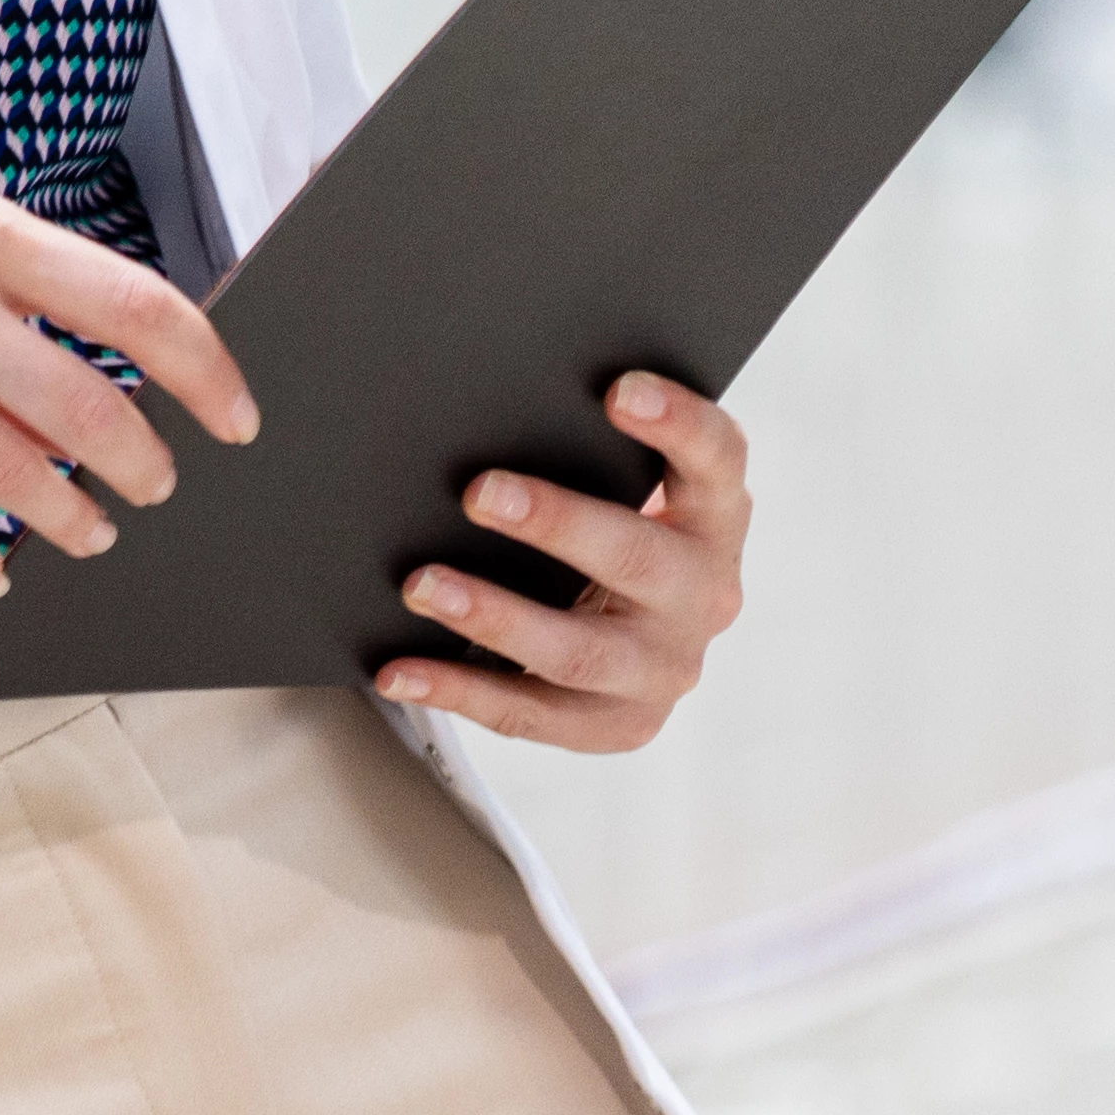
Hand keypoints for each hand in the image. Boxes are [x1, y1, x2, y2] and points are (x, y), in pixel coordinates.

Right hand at [0, 140, 255, 600]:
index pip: (137, 308)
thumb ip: (0, 269)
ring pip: (21, 477)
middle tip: (160, 483)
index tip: (234, 412)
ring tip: (92, 531)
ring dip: (74, 519)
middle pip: (94, 411)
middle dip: (147, 465)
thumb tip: (94, 343)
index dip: (207, 371)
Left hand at [375, 375, 746, 755]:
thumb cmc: (609, 529)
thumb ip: (585, 452)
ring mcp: (667, 668)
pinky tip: (398, 671)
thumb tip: (477, 407)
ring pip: (577, 650)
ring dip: (492, 616)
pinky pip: (531, 713)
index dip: (677, 422)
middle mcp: (705, 593)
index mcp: (714, 516)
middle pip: (636, 558)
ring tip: (419, 585)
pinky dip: (457, 690)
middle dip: (556, 524)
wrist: (638, 634)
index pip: (716, 458)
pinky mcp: (621, 724)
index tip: (617, 389)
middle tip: (478, 492)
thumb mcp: (622, 488)